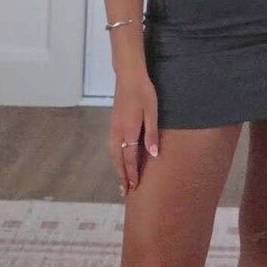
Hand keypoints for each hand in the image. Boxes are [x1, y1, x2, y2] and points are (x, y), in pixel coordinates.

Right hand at [111, 74, 159, 195]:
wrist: (128, 76)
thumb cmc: (143, 92)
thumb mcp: (152, 112)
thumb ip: (151, 134)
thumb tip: (153, 155)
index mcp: (128, 131)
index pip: (130, 158)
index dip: (132, 173)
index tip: (134, 187)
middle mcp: (118, 132)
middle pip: (118, 159)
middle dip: (122, 175)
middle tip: (125, 191)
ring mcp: (114, 127)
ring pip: (113, 153)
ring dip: (117, 167)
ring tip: (121, 179)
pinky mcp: (113, 122)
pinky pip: (113, 145)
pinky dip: (115, 156)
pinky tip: (119, 158)